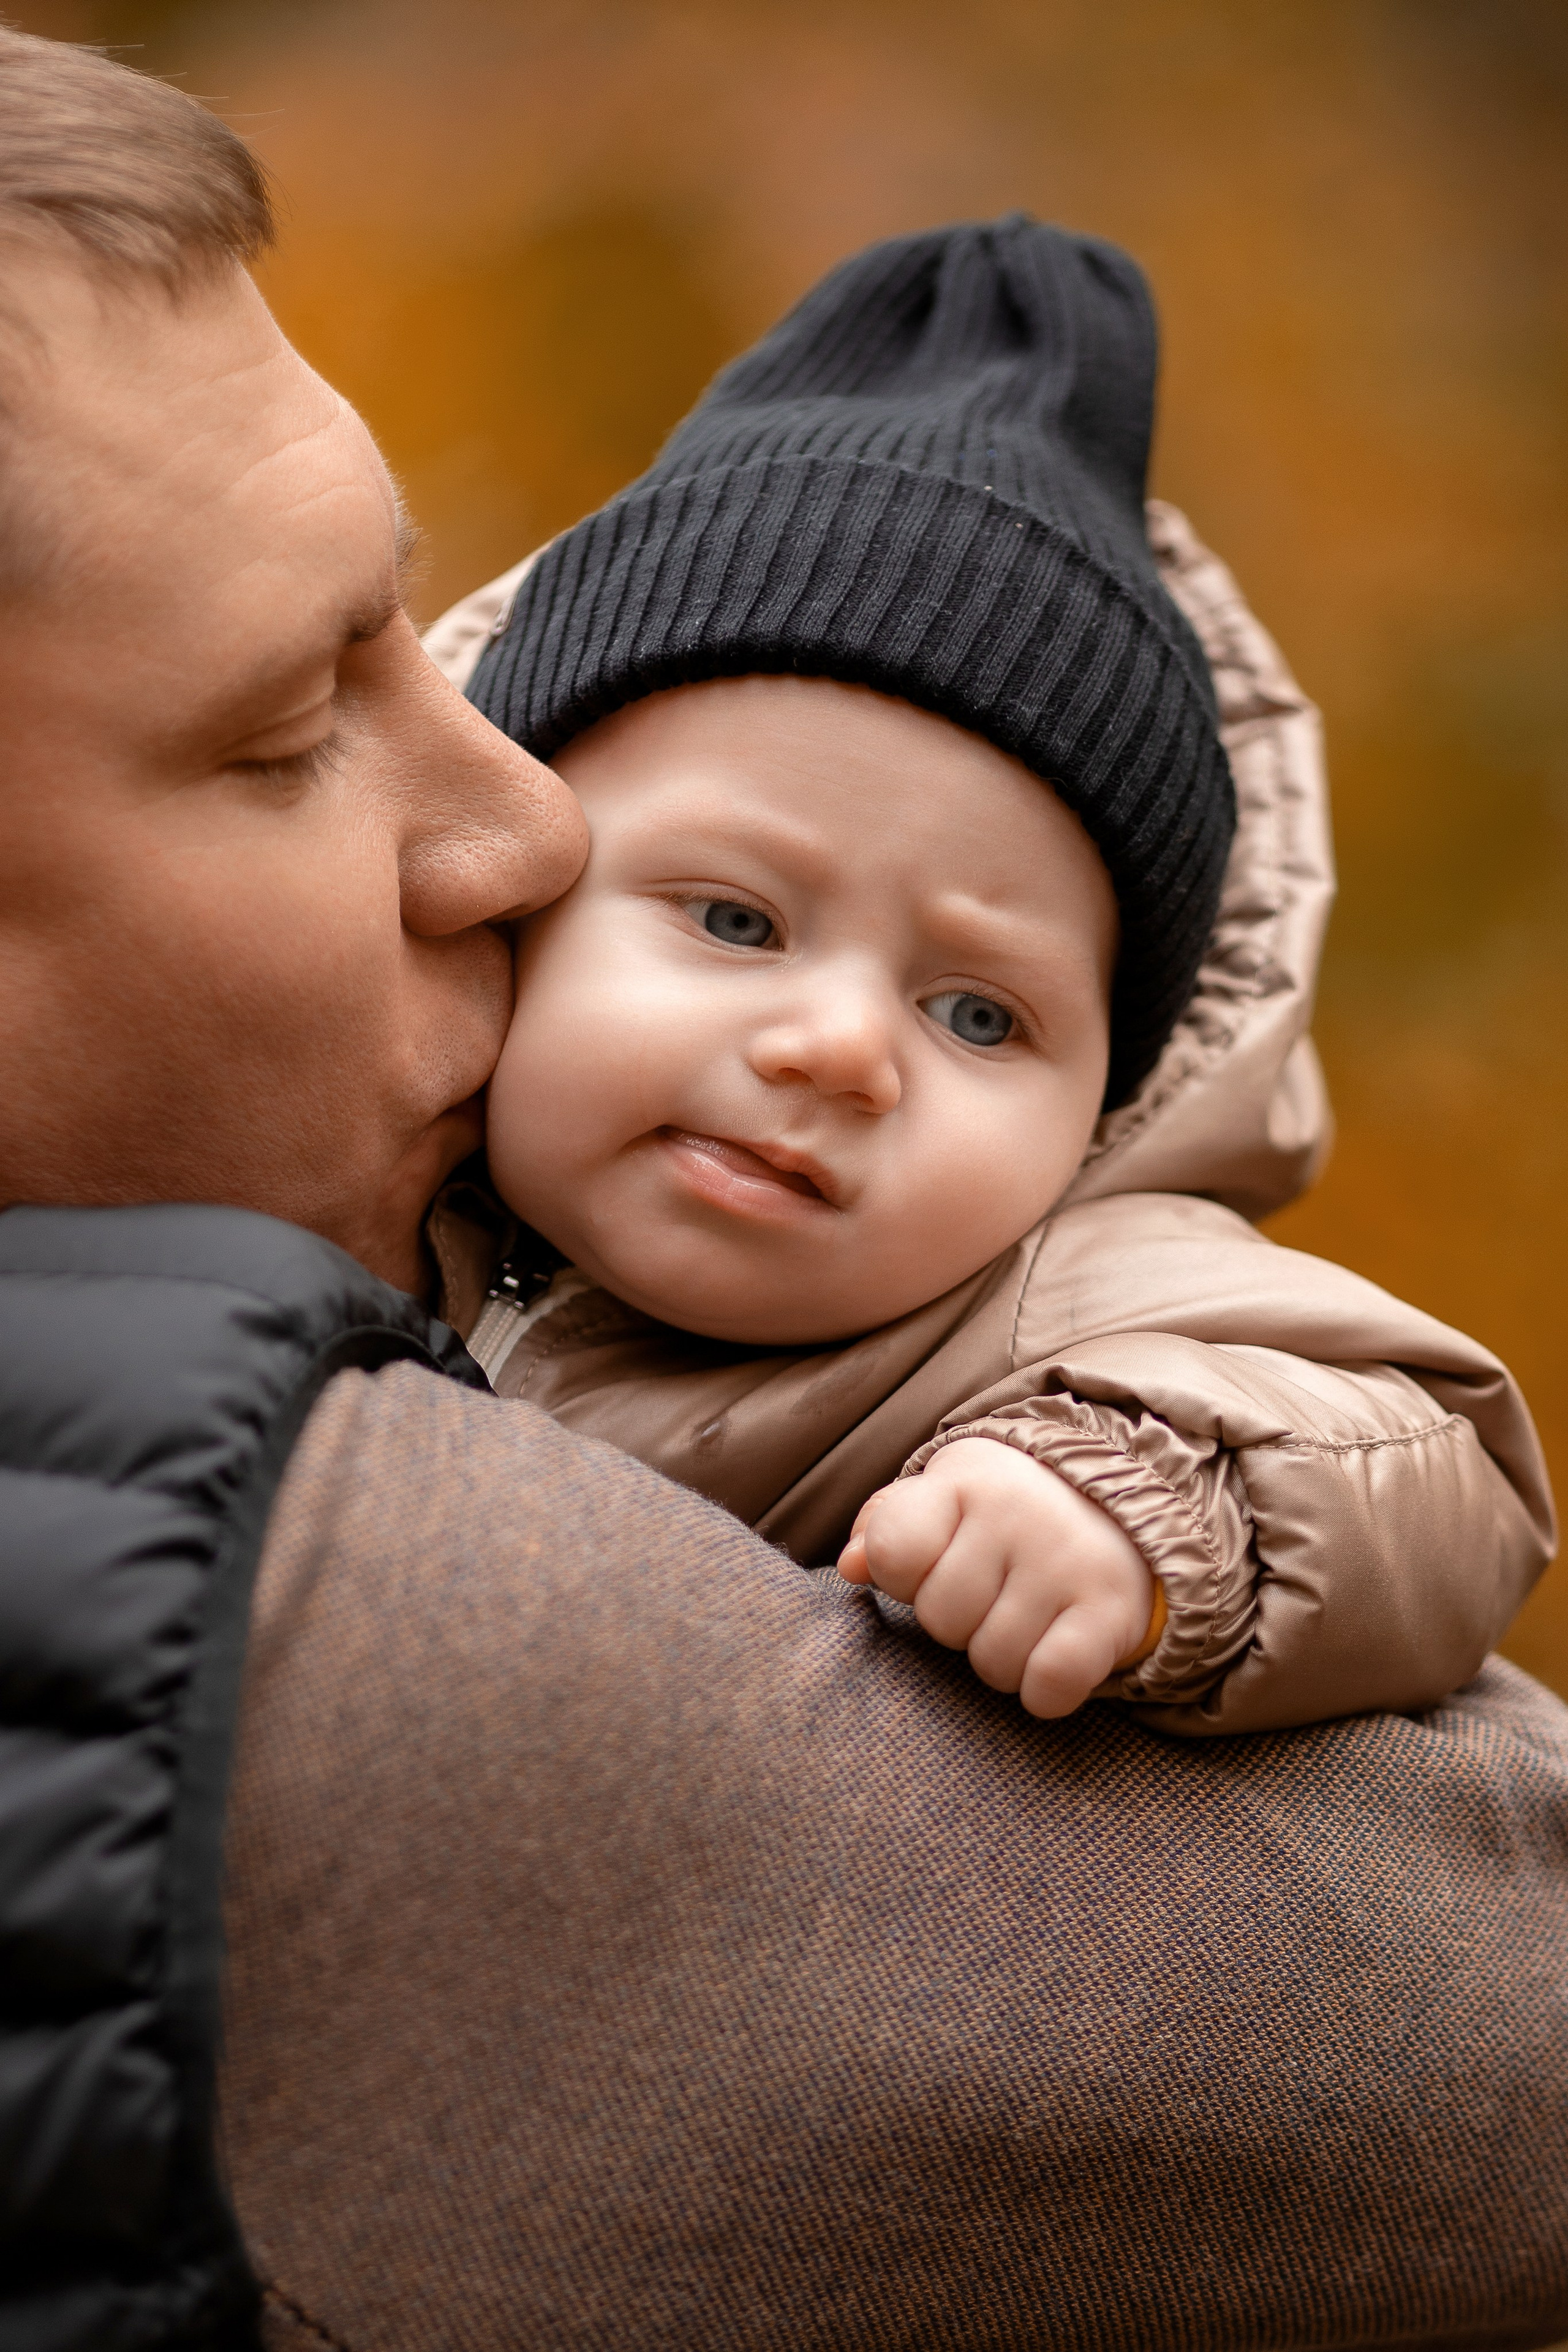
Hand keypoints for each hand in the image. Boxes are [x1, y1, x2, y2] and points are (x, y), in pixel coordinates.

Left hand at [837, 1438, 1155, 1718]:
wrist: (1128, 1509)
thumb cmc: (1009, 1516)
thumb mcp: (946, 1499)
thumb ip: (887, 1529)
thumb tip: (849, 1567)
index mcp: (964, 1481)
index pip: (893, 1550)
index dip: (905, 1577)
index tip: (935, 1564)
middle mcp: (1017, 1513)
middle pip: (941, 1620)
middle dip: (958, 1623)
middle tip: (992, 1595)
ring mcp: (1067, 1561)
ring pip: (992, 1663)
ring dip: (1002, 1659)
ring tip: (1025, 1619)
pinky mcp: (1111, 1611)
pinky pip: (1049, 1684)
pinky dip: (1045, 1690)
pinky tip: (1053, 1655)